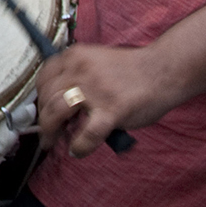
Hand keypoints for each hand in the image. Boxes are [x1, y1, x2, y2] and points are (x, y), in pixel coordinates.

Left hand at [34, 43, 176, 157]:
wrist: (165, 70)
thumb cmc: (133, 71)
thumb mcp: (96, 63)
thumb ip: (76, 79)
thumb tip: (59, 109)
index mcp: (75, 56)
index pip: (43, 78)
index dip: (40, 98)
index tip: (44, 110)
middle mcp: (80, 70)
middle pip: (46, 97)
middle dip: (44, 119)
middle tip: (49, 133)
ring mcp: (95, 90)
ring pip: (56, 113)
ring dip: (51, 131)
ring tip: (55, 141)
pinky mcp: (111, 109)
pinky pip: (86, 134)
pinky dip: (79, 146)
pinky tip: (79, 150)